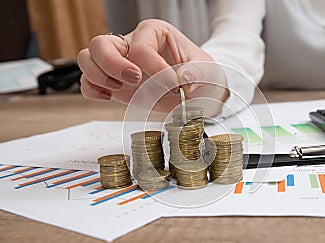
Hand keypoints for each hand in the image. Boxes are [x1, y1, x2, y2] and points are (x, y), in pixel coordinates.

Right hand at [77, 19, 227, 116]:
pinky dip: (92, 90)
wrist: (193, 89)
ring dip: (98, 76)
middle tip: (135, 80)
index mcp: (153, 32)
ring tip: (121, 88)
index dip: (155, 69)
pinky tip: (109, 96)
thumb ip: (197, 72)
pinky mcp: (112, 82)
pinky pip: (87, 82)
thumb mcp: (206, 70)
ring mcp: (118, 63)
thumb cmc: (197, 74)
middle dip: (113, 64)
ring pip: (87, 59)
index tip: (172, 86)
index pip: (142, 47)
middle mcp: (130, 44)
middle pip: (101, 44)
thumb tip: (184, 78)